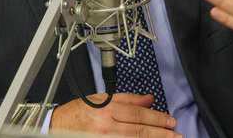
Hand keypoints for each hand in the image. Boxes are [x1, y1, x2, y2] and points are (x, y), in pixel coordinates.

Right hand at [50, 93, 179, 136]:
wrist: (57, 126)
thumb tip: (149, 99)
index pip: (138, 114)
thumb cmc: (78, 112)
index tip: (170, 121)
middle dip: (160, 133)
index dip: (157, 118)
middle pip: (139, 130)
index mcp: (107, 109)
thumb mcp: (102, 98)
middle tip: (175, 134)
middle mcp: (105, 126)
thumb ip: (128, 99)